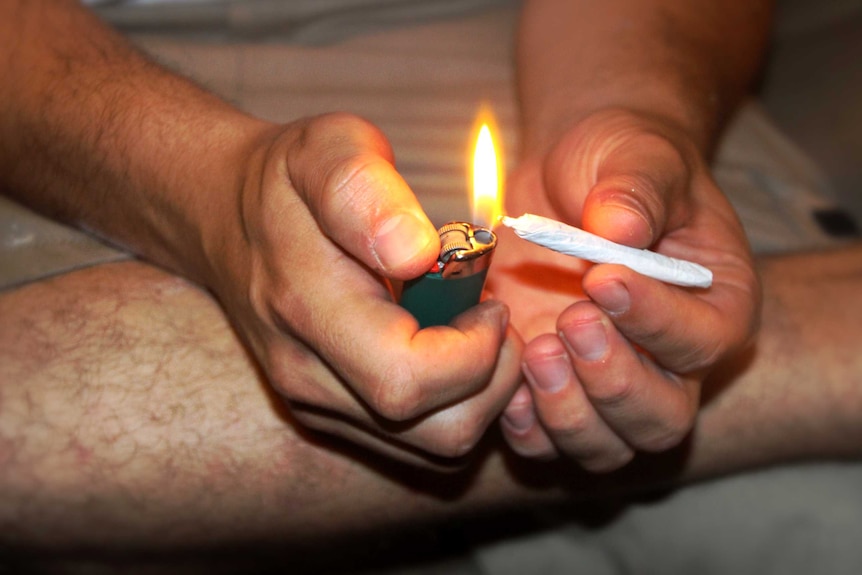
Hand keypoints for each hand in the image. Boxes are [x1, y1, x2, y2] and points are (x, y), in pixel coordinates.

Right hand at [203, 113, 522, 465]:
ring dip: (480, 395)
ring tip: (472, 332)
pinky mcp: (328, 415)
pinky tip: (447, 352)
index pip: (407, 379)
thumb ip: (363, 190)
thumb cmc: (290, 180)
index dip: (474, 350)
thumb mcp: (326, 149)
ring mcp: (315, 404)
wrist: (230, 217)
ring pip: (436, 446)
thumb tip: (416, 253)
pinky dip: (454, 405)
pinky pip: (418, 442)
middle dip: (493, 377)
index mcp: (305, 307)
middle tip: (491, 315)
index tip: (488, 297)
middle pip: (437, 431)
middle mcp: (305, 375)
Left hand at [489, 108, 760, 470]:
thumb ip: (637, 189)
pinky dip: (523, 426)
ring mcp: (607, 382)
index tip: (603, 279)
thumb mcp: (637, 156)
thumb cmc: (621, 163)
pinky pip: (545, 440)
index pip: (701, 340)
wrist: (571, 177)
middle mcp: (668, 362)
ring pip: (605, 446)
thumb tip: (618, 226)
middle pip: (660, 419)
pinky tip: (501, 380)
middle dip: (613, 384)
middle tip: (570, 322)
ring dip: (566, 413)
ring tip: (534, 349)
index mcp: (715, 306)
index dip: (654, 320)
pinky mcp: (553, 388)